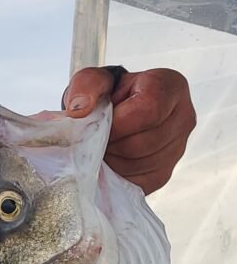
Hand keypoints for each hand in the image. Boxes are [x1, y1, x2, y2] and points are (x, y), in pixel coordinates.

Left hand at [64, 66, 195, 193]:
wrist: (114, 117)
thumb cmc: (106, 96)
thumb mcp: (93, 80)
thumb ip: (86, 86)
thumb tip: (79, 109)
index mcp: (171, 87)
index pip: (148, 110)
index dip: (118, 123)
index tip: (102, 123)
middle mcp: (183, 118)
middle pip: (142, 143)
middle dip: (112, 144)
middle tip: (98, 139)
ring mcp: (177, 150)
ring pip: (137, 165)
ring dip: (112, 161)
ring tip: (104, 148)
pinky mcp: (163, 175)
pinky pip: (135, 182)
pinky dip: (116, 176)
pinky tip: (110, 161)